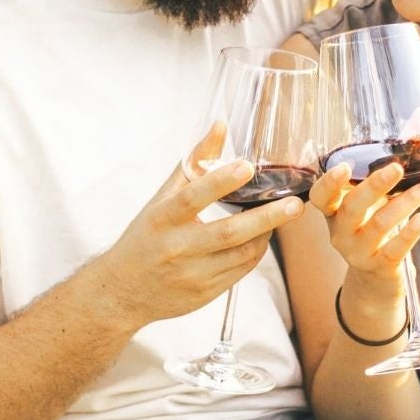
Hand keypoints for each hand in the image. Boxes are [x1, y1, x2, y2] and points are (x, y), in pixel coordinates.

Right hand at [100, 126, 305, 332]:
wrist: (123, 292)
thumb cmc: (146, 237)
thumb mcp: (160, 200)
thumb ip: (193, 164)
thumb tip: (220, 125)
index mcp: (162, 219)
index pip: (192, 197)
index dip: (219, 181)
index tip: (247, 166)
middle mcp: (176, 248)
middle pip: (227, 232)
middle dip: (266, 218)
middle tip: (296, 203)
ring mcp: (191, 275)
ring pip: (241, 254)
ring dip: (266, 234)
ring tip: (285, 214)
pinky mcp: (204, 294)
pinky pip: (240, 271)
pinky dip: (256, 252)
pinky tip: (264, 236)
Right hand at [309, 159, 419, 289]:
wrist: (374, 277)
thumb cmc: (371, 228)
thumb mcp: (365, 207)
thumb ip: (375, 181)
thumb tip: (416, 144)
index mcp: (333, 213)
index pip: (320, 197)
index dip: (329, 183)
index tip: (345, 166)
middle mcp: (341, 233)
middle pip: (353, 207)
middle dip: (375, 186)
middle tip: (397, 168)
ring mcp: (358, 252)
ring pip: (380, 224)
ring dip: (408, 201)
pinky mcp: (379, 267)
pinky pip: (394, 250)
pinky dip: (409, 233)